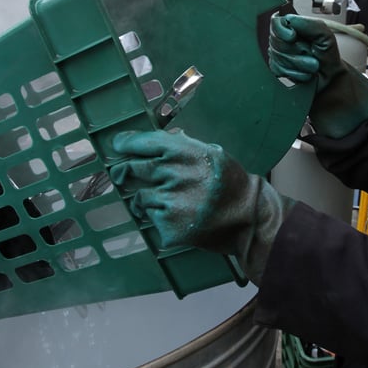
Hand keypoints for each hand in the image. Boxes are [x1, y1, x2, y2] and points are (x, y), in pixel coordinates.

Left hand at [108, 130, 290, 284]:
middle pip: (132, 169)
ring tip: (165, 201)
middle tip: (122, 173)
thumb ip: (182, 146)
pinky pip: (150, 218)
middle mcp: (175, 174)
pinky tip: (177, 217)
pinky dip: (158, 218)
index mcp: (185, 152)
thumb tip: (153, 140)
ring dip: (145, 198)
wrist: (249, 219)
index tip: (118, 145)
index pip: (144, 142)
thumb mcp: (211, 153)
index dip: (126, 143)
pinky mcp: (168, 227)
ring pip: (139, 197)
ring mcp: (170, 203)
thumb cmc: (230, 183)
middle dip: (124, 171)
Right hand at [269, 15, 367, 137]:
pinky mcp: (277, 71)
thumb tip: (289, 20)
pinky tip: (304, 75)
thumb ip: (310, 24)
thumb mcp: (325, 36)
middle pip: (276, 41)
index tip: (293, 36)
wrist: (330, 81)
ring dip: (298, 64)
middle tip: (312, 56)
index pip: (275, 22)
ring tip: (312, 67)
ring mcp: (278, 56)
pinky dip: (294, 74)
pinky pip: (278, 71)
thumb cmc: (328, 57)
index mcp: (293, 27)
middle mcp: (283, 40)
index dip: (281, 30)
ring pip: (278, 57)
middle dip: (297, 51)